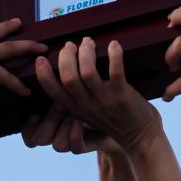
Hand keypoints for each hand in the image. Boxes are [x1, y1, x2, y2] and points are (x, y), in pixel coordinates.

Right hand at [34, 38, 160, 152]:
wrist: (140, 138)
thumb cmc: (115, 120)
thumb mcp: (89, 112)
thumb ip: (79, 96)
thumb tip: (70, 67)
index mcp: (76, 109)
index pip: (53, 92)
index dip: (44, 74)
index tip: (41, 59)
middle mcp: (87, 105)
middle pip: (68, 77)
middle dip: (66, 57)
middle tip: (71, 45)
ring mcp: (104, 100)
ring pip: (87, 72)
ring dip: (86, 53)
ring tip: (88, 42)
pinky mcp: (122, 95)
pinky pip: (115, 71)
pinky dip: (114, 55)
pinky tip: (113, 44)